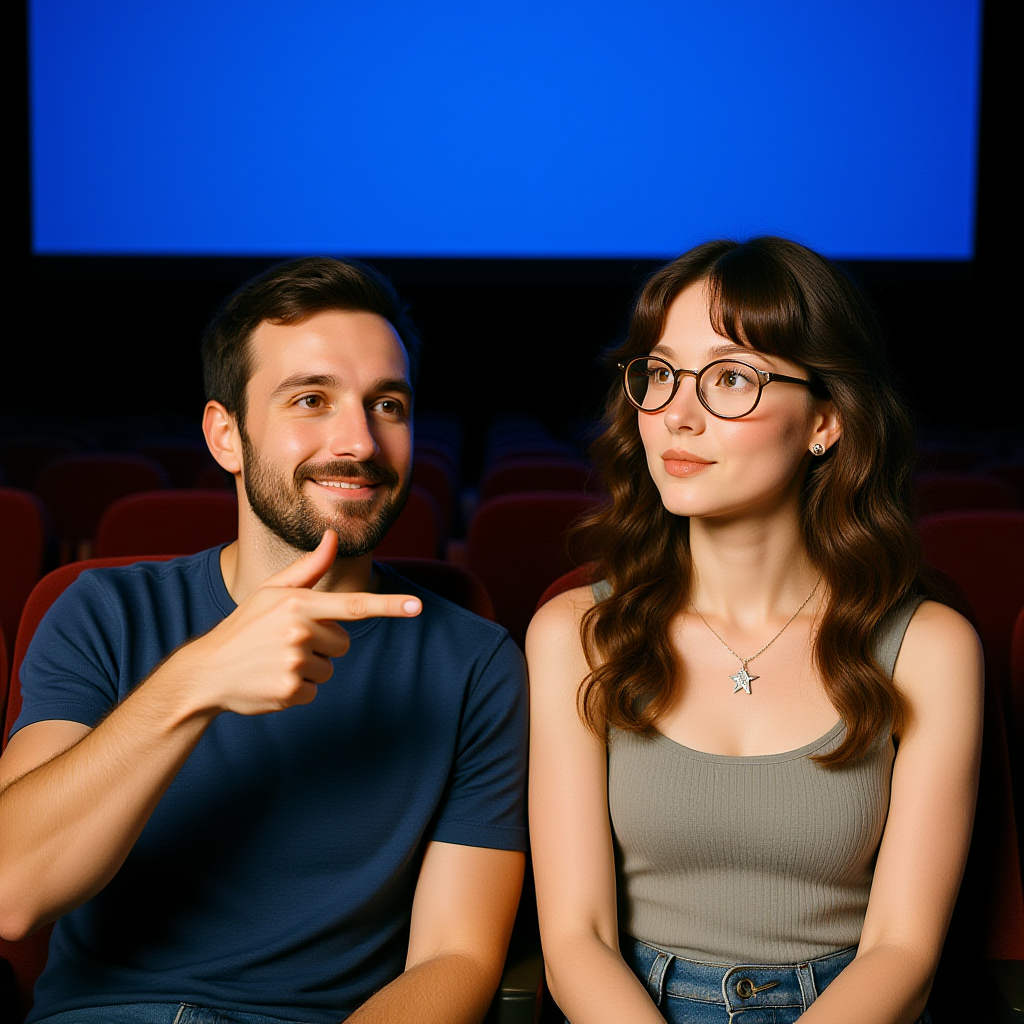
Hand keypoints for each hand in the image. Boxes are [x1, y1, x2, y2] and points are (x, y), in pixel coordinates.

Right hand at [167, 531, 421, 717]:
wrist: (207, 671)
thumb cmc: (245, 626)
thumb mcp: (273, 591)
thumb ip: (309, 568)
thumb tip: (333, 536)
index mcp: (299, 604)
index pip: (354, 605)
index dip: (389, 606)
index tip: (417, 607)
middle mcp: (299, 632)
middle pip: (343, 643)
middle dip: (323, 644)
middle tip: (287, 643)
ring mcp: (294, 663)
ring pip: (329, 668)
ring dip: (309, 668)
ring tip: (276, 661)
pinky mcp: (289, 691)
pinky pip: (314, 692)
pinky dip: (297, 689)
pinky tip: (272, 680)